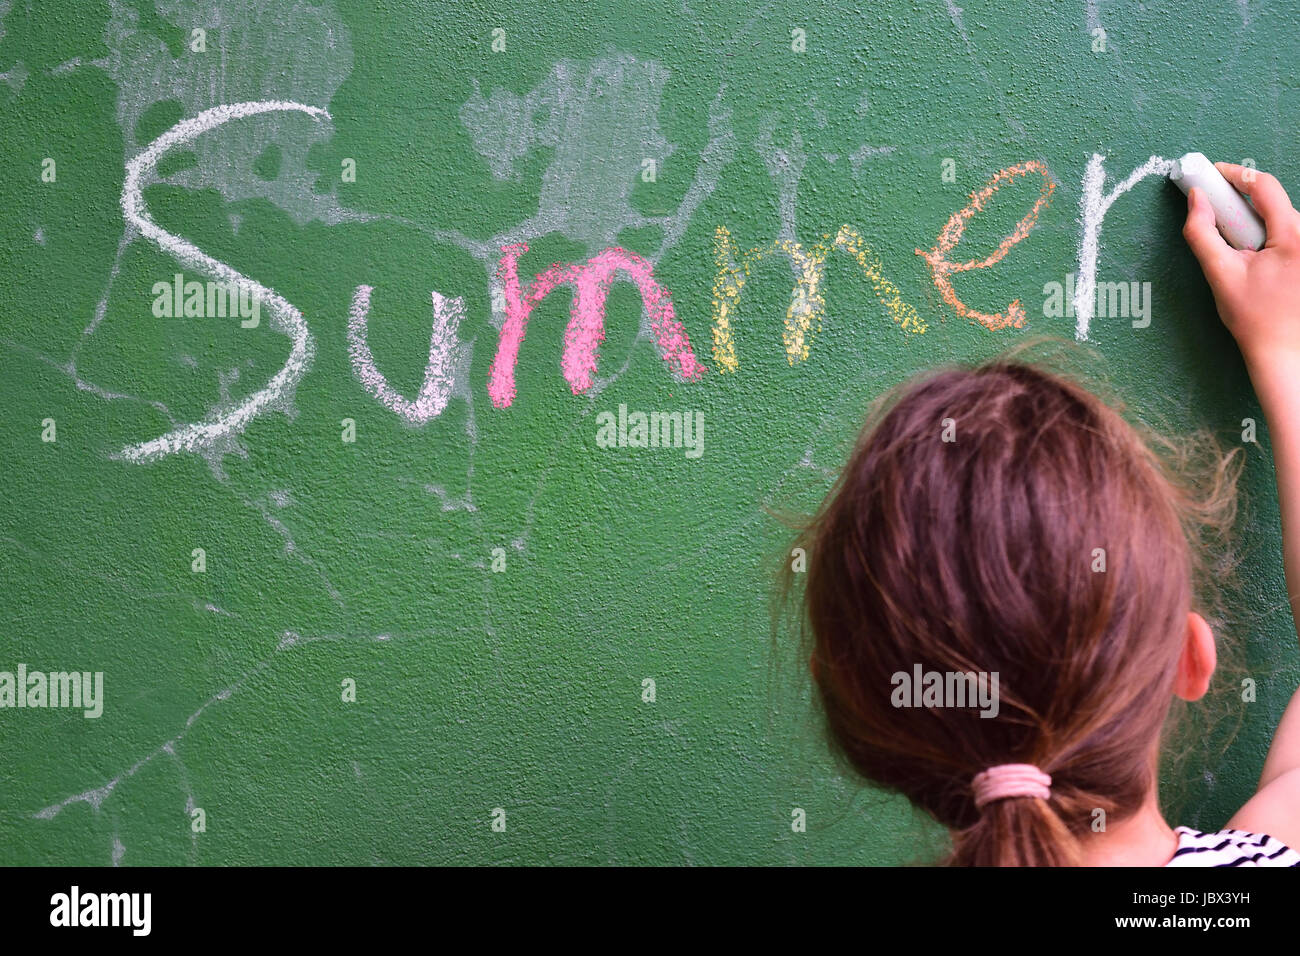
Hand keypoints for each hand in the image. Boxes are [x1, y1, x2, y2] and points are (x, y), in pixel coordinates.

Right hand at [1182, 162, 1299, 371]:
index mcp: (1294, 237)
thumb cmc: (1253, 319)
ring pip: (1283, 219)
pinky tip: (1259, 262)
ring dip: (1258, 224)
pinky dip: (1270, 237)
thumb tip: (1195, 200)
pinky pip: (1291, 234)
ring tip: (1242, 254)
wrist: (1283, 351)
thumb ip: (1202, 233)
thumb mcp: (1220, 274)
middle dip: (1244, 206)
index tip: (1213, 173)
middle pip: (1274, 203)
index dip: (1236, 175)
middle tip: (1219, 220)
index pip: (1265, 187)